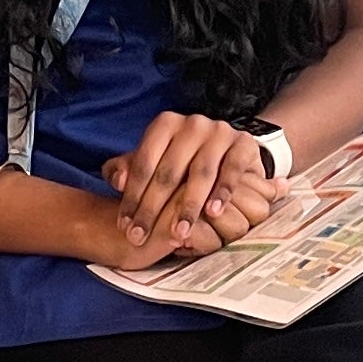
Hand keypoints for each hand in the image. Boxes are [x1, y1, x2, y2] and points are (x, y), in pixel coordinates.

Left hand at [100, 116, 266, 258]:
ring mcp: (219, 132)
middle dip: (153, 208)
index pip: (143, 163)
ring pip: (200, 173)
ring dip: (188, 205)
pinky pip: (232, 169)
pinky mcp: (243, 144)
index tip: (125, 227)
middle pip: (169, 171)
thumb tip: (118, 181)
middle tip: (142, 237)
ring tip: (178, 232)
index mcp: (165, 124)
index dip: (132, 197)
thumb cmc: (182, 162)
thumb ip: (127, 170)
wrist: (228, 150)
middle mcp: (192, 124)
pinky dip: (222, 192)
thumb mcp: (153, 161)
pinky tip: (213, 213)